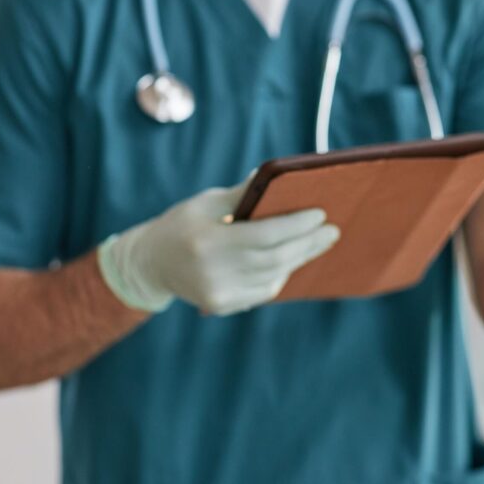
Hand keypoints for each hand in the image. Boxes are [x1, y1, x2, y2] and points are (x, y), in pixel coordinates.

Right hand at [98, 178, 339, 315]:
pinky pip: (264, 290)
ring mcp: (218, 294)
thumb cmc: (182, 224)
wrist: (151, 264)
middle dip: (308, 243)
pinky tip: (293, 259)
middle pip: (275, 258)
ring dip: (299, 258)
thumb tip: (279, 176)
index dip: (296, 226)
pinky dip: (282, 273)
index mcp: (207, 241)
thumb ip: (242, 194)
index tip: (320, 214)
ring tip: (319, 242)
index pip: (264, 235)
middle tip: (332, 230)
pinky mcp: (223, 306)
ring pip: (273, 276)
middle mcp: (212, 272)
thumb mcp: (205, 203)